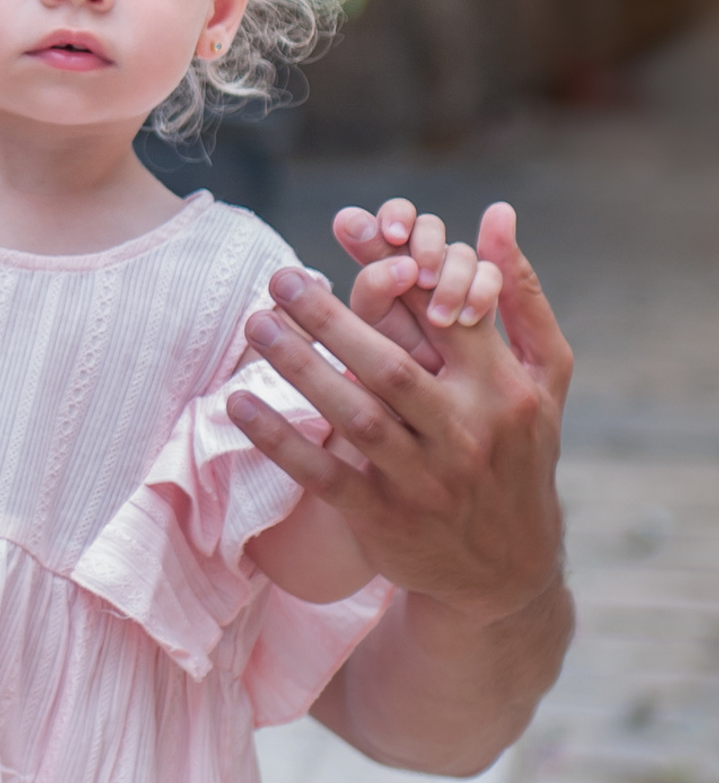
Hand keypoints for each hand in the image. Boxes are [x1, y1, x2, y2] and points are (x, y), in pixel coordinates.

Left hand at [228, 201, 571, 623]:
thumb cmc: (518, 451)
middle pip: (391, 365)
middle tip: (280, 278)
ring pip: (356, 416)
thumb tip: (497, 215)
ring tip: (256, 325)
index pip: (445, 315)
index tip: (350, 230)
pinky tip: (238, 403)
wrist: (509, 567)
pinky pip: (324, 473)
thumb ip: (520, 297)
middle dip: (332, 318)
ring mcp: (425, 478)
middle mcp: (466, 432)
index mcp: (502, 389)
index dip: (399, 268)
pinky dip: (280, 439)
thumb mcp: (545, 378)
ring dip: (300, 369)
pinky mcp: (384, 517)